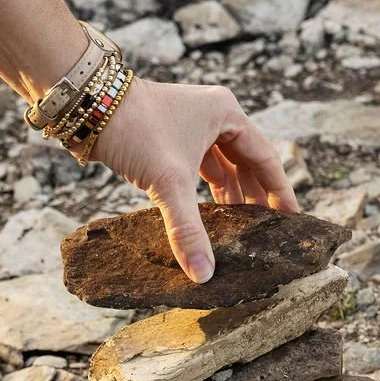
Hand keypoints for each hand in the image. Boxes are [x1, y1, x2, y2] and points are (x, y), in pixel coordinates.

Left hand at [91, 77, 299, 283]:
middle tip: (266, 229)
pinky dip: (207, 187)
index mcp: (226, 113)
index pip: (265, 157)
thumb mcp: (168, 183)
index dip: (280, 190)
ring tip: (240, 226)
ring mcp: (192, 123)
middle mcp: (214, 114)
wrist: (87, 106)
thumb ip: (188, 230)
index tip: (292, 218)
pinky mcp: (171, 133)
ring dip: (230, 193)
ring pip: (222, 163)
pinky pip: (201, 164)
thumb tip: (203, 274)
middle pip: (246, 161)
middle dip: (255, 195)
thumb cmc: (134, 130)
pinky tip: (209, 211)